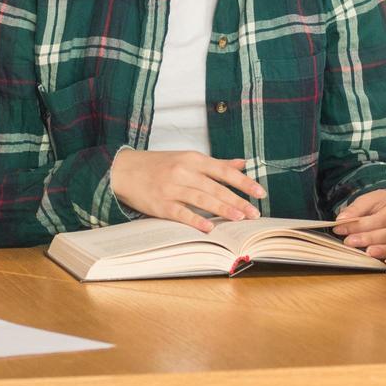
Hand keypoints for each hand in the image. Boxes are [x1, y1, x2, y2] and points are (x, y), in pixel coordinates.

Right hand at [110, 150, 264, 232]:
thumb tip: (242, 163)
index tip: (260, 192)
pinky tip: (209, 227)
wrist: (124, 170)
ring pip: (202, 199)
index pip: (224, 171)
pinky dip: (195, 220)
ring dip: (223, 209)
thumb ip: (216, 163)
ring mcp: (171, 188)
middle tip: (255, 212)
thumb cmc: (160, 164)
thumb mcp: (187, 157)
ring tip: (240, 218)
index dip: (244, 182)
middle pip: (216, 187)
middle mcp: (184, 172)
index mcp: (193, 159)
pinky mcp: (160, 204)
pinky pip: (181, 213)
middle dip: (238, 200)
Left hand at [332, 190, 385, 260]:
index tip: (341, 227)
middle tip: (349, 241)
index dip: (361, 224)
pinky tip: (373, 256)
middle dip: (368, 237)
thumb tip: (342, 219)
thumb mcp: (370, 201)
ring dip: (378, 249)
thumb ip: (356, 209)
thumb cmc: (383, 205)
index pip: (382, 217)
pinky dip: (385, 255)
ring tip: (363, 251)